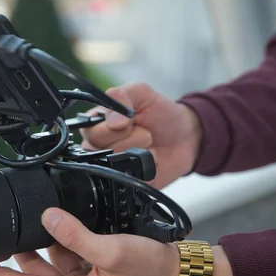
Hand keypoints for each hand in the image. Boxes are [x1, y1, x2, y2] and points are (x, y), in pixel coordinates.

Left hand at [0, 208, 233, 275]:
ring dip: (48, 241)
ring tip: (44, 220)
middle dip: (23, 251)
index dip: (0, 275)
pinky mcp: (97, 269)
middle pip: (36, 271)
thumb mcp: (110, 251)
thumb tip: (48, 218)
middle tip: (11, 229)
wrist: (178, 273)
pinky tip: (66, 223)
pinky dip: (66, 239)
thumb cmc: (151, 271)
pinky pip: (72, 253)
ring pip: (54, 260)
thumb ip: (75, 235)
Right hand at [80, 82, 201, 188]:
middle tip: (143, 131)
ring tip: (148, 144)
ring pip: (115, 165)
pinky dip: (146, 168)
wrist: (186, 137)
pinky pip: (130, 179)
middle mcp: (99, 146)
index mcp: (97, 123)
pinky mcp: (125, 182)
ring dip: (140, 152)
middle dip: (130, 138)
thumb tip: (111, 121)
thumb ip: (120, 95)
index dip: (110, 128)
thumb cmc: (160, 113)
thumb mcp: (141, 93)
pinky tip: (151, 159)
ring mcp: (111, 166)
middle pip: (100, 150)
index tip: (127, 121)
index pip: (89, 131)